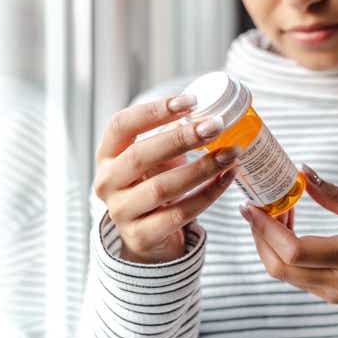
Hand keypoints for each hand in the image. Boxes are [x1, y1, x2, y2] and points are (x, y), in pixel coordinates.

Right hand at [94, 94, 239, 263]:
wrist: (147, 235)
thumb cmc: (152, 184)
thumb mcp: (155, 158)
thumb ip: (171, 136)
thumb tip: (206, 112)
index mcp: (106, 155)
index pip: (121, 125)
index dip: (154, 111)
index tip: (190, 101)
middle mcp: (106, 183)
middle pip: (140, 155)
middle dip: (181, 139)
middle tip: (216, 126)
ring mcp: (121, 212)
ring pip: (162, 187)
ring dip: (202, 168)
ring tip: (231, 152)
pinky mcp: (141, 236)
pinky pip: (180, 213)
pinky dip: (208, 194)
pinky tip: (228, 177)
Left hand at [240, 164, 337, 319]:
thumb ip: (335, 194)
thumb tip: (302, 172)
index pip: (295, 250)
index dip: (266, 229)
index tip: (251, 207)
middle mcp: (337, 280)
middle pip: (279, 265)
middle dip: (259, 235)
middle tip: (256, 207)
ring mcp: (330, 293)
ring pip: (282, 273)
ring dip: (268, 243)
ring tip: (274, 213)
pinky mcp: (327, 295)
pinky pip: (293, 276)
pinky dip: (281, 252)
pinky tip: (287, 229)